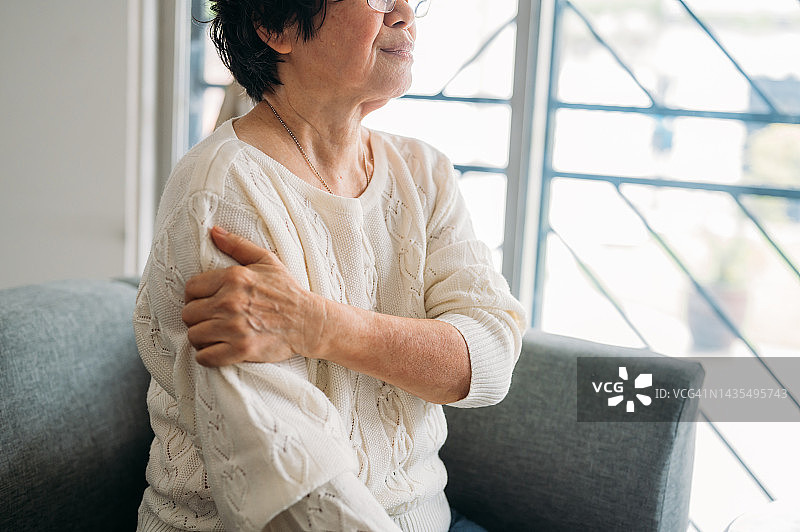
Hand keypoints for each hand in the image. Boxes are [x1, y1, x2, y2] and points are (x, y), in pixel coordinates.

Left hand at [182, 226, 326, 366]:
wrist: (309, 321)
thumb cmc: (288, 291)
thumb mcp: (266, 260)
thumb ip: (238, 245)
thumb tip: (214, 231)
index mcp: (233, 278)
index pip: (191, 288)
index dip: (194, 297)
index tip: (204, 302)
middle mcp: (230, 302)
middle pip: (188, 314)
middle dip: (197, 318)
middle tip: (210, 320)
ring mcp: (234, 327)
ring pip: (194, 335)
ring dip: (202, 338)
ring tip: (214, 335)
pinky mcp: (241, 349)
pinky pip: (206, 357)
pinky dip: (207, 356)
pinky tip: (217, 350)